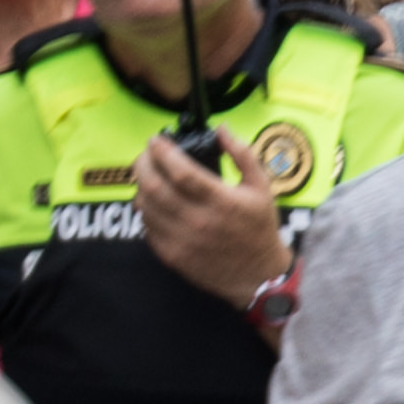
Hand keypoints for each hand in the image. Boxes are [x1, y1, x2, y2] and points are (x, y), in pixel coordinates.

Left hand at [133, 133, 289, 307]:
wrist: (258, 274)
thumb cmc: (259, 227)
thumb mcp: (261, 186)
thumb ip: (243, 154)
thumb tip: (222, 130)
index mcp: (222, 202)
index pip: (181, 172)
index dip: (163, 152)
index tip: (156, 141)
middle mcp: (199, 222)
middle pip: (155, 188)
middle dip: (143, 164)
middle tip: (146, 155)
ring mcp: (183, 241)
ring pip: (146, 207)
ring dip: (141, 186)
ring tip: (148, 176)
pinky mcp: (173, 257)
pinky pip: (148, 228)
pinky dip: (146, 210)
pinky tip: (155, 202)